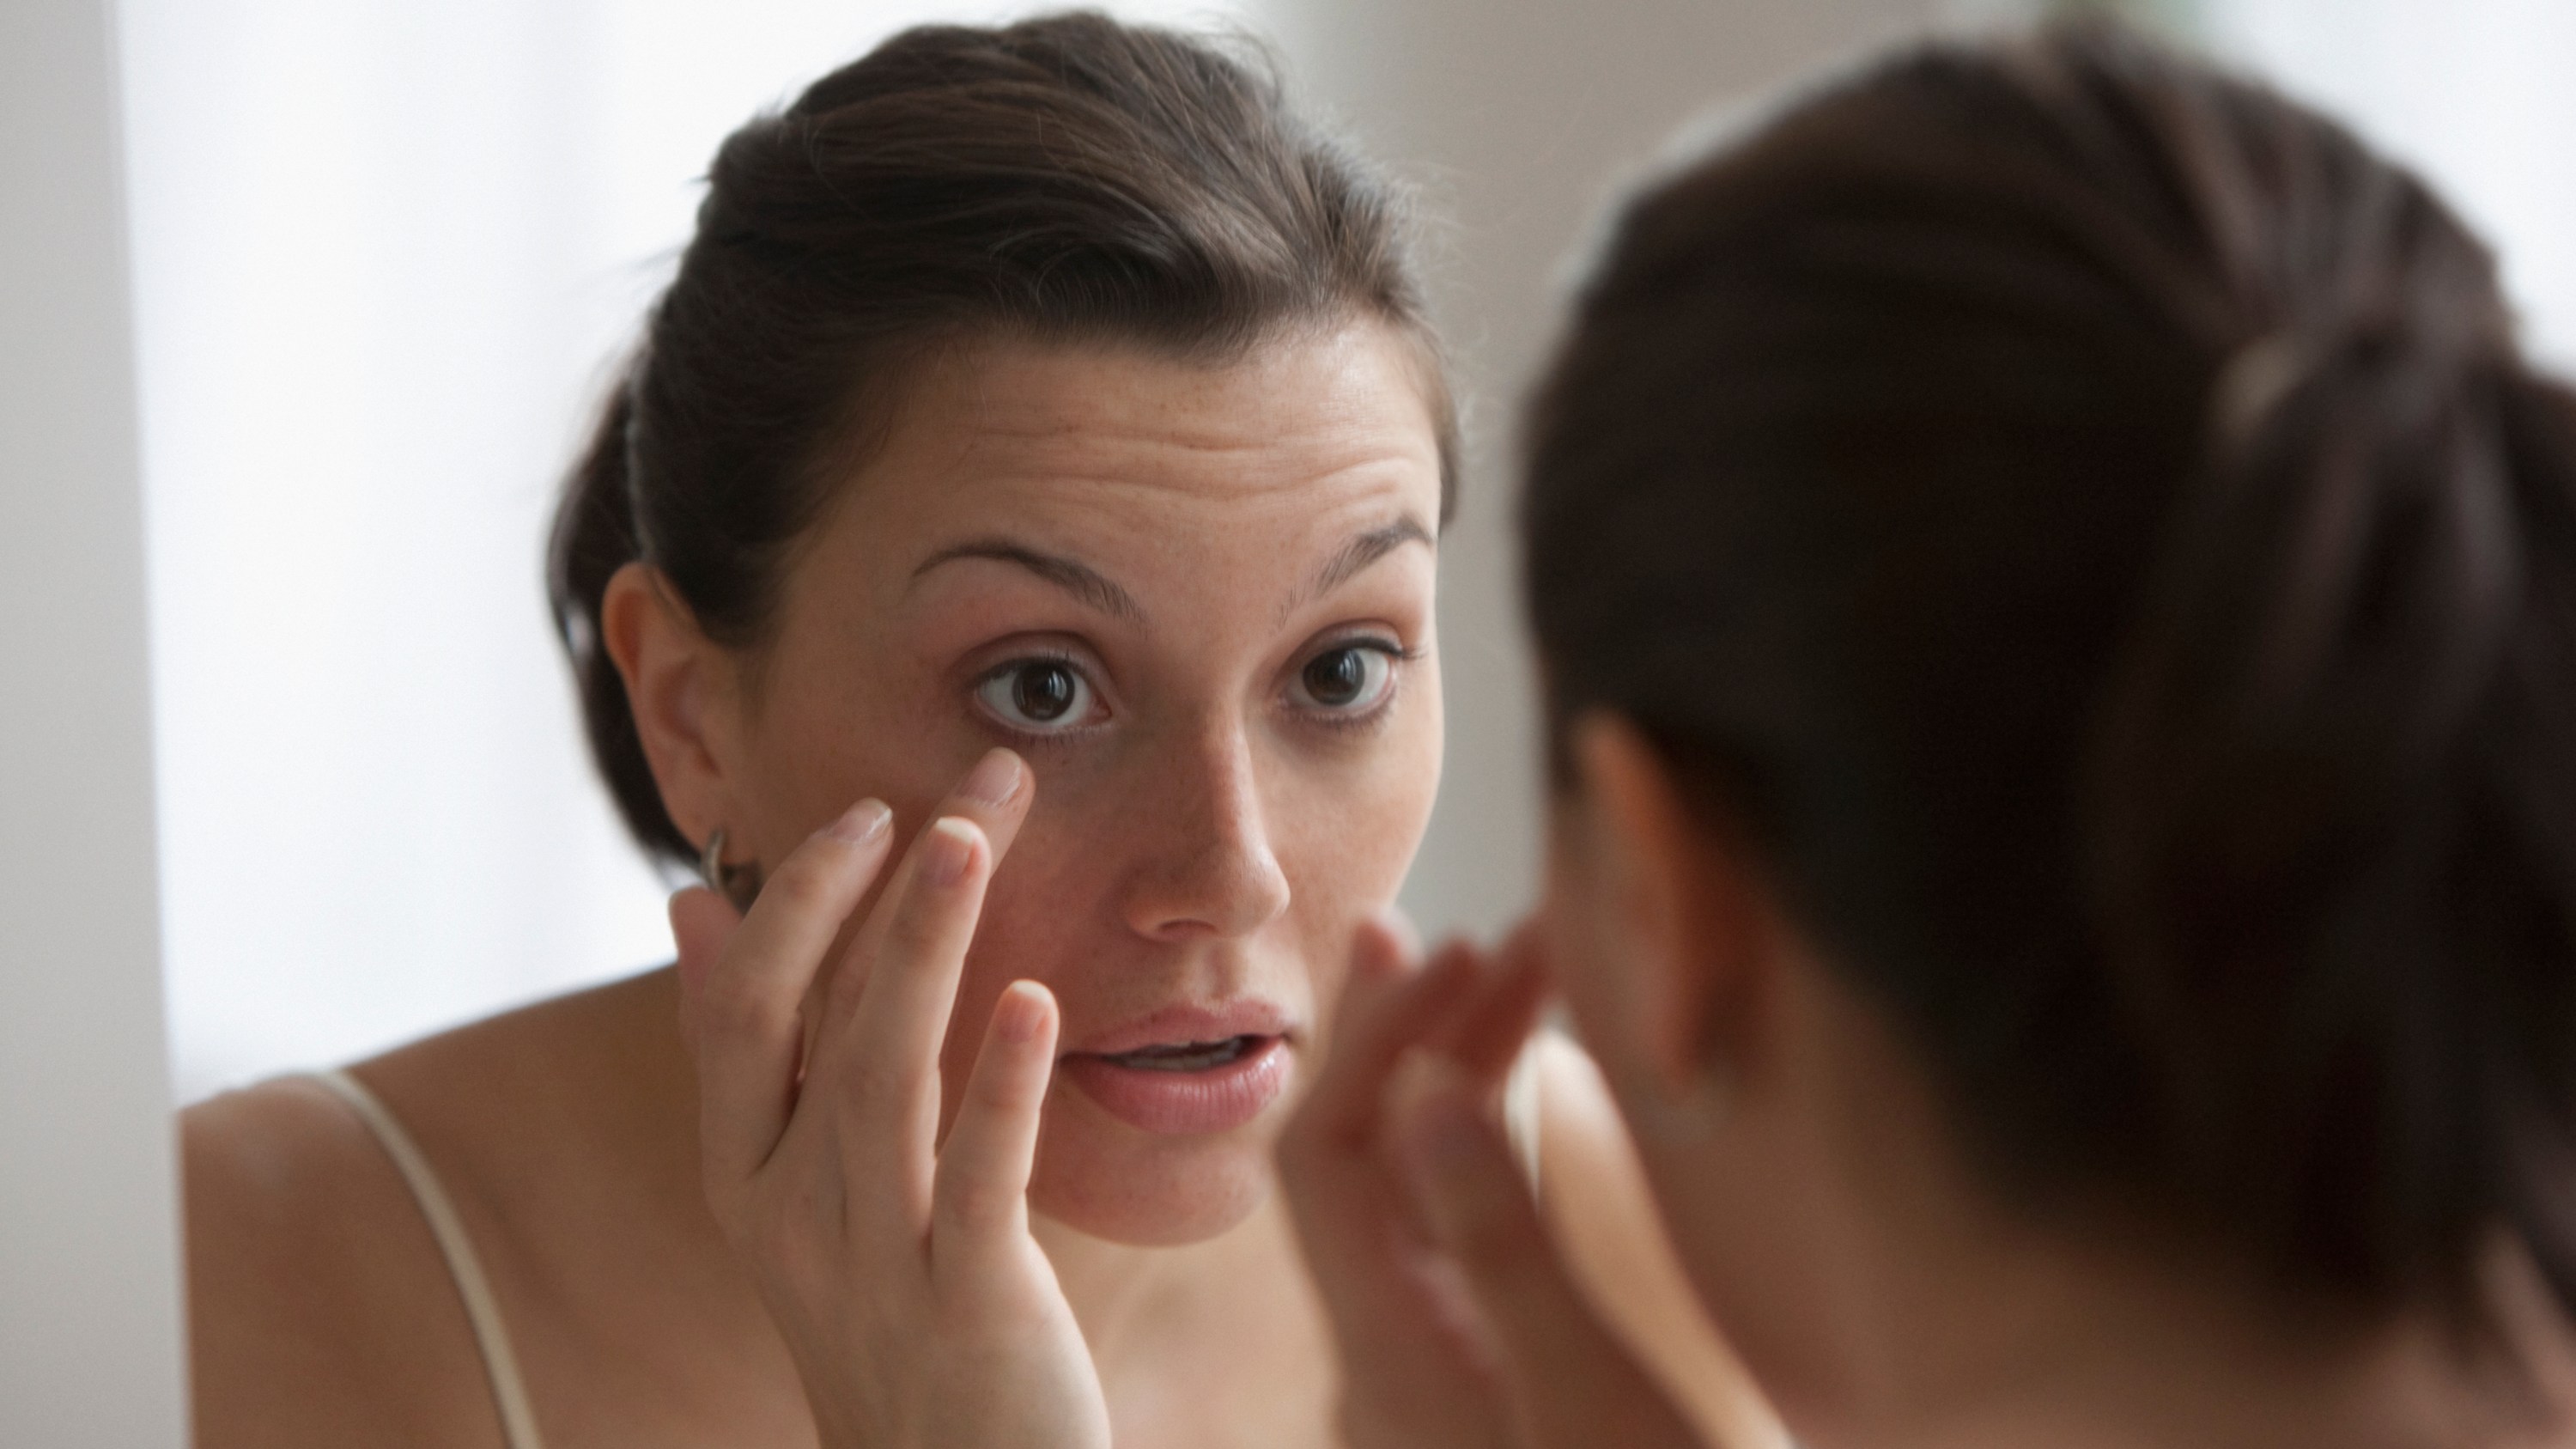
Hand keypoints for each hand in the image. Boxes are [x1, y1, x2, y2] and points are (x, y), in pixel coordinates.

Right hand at [669, 749, 1109, 1448]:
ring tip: (971, 839)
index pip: (747, 1009)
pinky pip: (975, 1184)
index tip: (872, 808)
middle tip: (967, 783)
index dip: (802, 900)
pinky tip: (1035, 1003)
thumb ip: (757, 1056)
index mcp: (749, 1172)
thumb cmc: (890, 1311)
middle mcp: (789, 1212)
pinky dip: (1003, 1089)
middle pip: (813, 1021)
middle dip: (876, 891)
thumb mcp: (802, 1186)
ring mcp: (872, 1261)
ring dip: (923, 948)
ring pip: (882, 1082)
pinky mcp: (967, 1306)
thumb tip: (694, 909)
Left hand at [1278, 921, 1707, 1448]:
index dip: (1376, 1039)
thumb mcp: (1589, 1395)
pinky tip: (1545, 1094)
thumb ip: (1502, 1243)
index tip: (1455, 946)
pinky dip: (1504, 1148)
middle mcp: (1398, 1359)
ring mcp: (1445, 1376)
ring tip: (1530, 971)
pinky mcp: (1497, 1385)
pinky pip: (1470, 1238)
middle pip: (1369, 1162)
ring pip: (1425, 1195)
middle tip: (1513, 932)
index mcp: (1396, 1354)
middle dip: (1429, 1034)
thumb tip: (1422, 1090)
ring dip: (1471, 1079)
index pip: (1327, 1157)